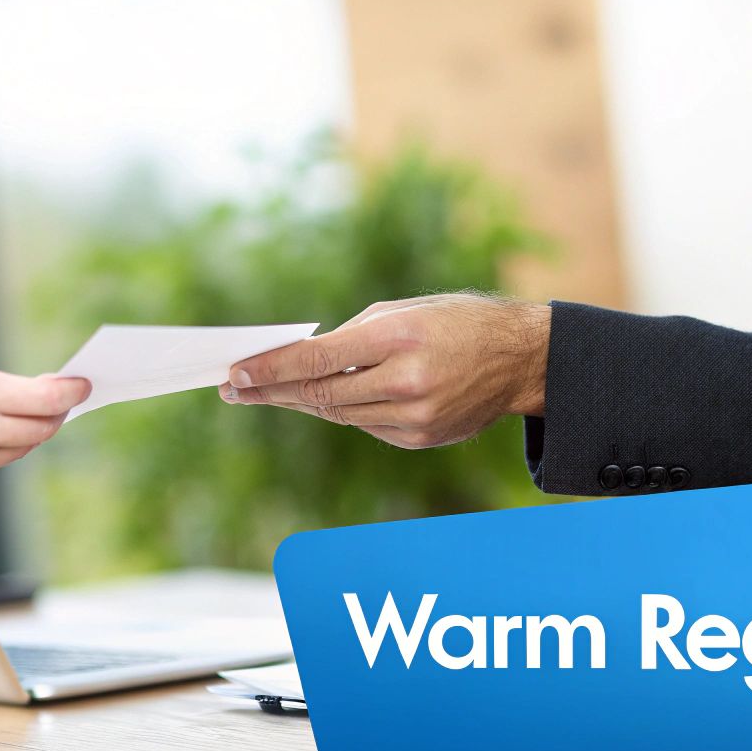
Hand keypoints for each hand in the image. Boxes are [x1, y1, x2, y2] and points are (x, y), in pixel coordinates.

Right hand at [0, 364, 90, 498]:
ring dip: (21, 434)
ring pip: (19, 450)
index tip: (82, 386)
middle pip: (42, 429)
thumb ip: (0, 387)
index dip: (72, 393)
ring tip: (2, 417)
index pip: (48, 400)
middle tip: (56, 402)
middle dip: (52, 415)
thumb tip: (44, 390)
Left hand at [220, 293, 549, 448]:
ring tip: (265, 393)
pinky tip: (323, 399)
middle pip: (320, 395)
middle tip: (233, 389)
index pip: (318, 360)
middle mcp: (407, 382)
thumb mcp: (402, 311)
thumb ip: (351, 338)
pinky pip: (365, 426)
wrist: (518, 359)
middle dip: (271, 392)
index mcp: (399, 338)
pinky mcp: (420, 439)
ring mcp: (415, 417)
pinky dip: (342, 411)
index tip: (236, 372)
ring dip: (299, 403)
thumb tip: (300, 362)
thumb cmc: (455, 322)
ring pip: (338, 415)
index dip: (270, 369)